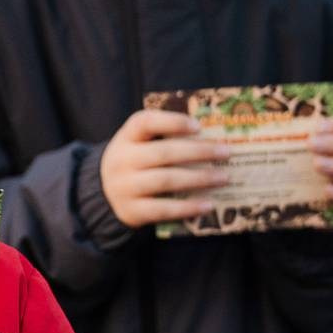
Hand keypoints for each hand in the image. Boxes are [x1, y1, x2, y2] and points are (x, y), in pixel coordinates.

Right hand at [98, 109, 231, 230]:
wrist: (105, 193)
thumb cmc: (136, 162)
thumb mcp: (140, 144)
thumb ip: (166, 138)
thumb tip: (212, 138)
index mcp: (126, 137)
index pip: (144, 122)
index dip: (172, 122)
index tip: (199, 126)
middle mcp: (122, 160)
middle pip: (163, 153)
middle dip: (199, 152)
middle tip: (226, 153)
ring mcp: (124, 187)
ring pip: (166, 180)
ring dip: (199, 178)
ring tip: (224, 177)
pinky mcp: (131, 211)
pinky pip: (163, 209)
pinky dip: (188, 207)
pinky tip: (209, 204)